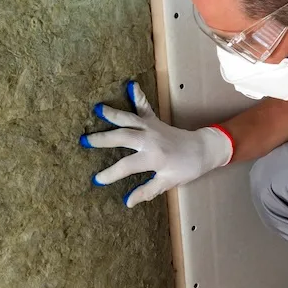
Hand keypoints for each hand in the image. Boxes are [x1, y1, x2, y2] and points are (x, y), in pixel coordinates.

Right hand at [83, 81, 231, 206]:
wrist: (203, 149)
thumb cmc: (186, 168)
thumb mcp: (168, 182)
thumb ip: (148, 191)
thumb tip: (128, 202)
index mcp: (153, 157)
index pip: (126, 166)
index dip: (111, 174)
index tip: (97, 179)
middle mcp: (150, 139)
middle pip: (122, 137)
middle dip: (103, 139)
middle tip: (84, 140)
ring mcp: (152, 127)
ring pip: (129, 119)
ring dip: (113, 114)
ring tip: (97, 109)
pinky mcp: (155, 120)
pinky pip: (144, 107)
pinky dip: (138, 96)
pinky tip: (131, 85)